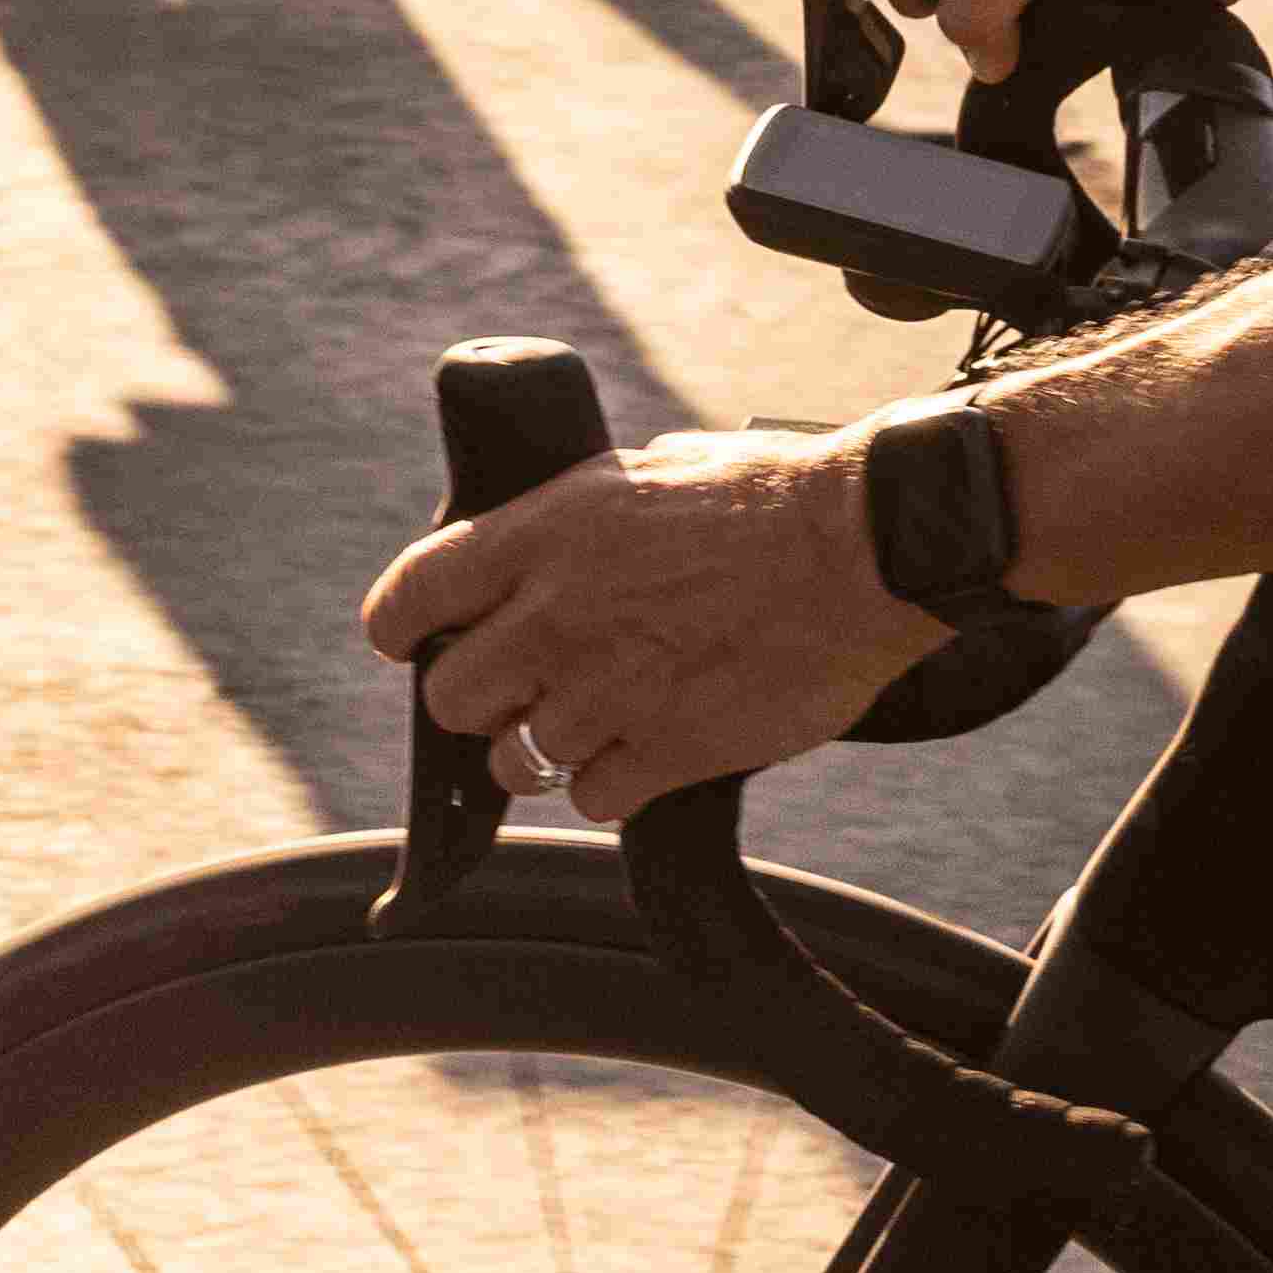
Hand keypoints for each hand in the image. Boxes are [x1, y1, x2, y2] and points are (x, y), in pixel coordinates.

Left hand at [356, 427, 934, 821]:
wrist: (868, 547)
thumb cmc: (774, 497)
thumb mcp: (652, 471)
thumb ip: (582, 521)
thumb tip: (556, 550)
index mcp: (545, 533)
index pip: (411, 598)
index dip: (404, 629)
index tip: (417, 641)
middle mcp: (559, 615)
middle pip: (452, 698)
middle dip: (483, 699)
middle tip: (528, 686)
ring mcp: (609, 692)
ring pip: (518, 763)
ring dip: (552, 749)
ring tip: (607, 717)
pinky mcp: (668, 752)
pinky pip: (595, 800)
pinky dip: (617, 784)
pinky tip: (654, 746)